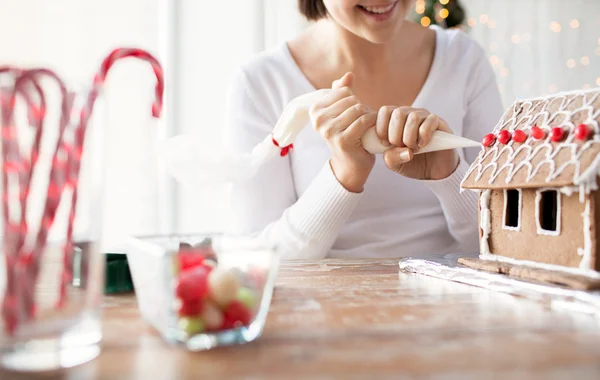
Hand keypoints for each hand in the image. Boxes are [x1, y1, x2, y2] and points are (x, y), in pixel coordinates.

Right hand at [309, 72, 376, 192]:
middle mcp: (318, 120)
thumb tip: (349, 75)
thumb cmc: (347, 133)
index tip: (353, 114)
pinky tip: (373, 131)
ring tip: (367, 127)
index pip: (343, 91)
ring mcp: (329, 130)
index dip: (353, 100)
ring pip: (358, 109)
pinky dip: (372, 123)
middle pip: (351, 99)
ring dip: (368, 116)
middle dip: (362, 108)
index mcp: (315, 110)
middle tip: (362, 122)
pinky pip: (363, 121)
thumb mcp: (342, 111)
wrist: (350, 163)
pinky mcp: (342, 140)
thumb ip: (342, 91)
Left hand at [376, 106, 458, 179]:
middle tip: (401, 147)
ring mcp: (424, 117)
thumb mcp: (395, 164)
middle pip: (398, 113)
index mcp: (395, 120)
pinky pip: (430, 121)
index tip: (385, 144)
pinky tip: (423, 145)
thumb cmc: (411, 163)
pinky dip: (424, 136)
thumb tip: (395, 147)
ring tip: (413, 148)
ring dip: (411, 137)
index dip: (382, 128)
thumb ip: (390, 157)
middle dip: (396, 135)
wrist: (432, 172)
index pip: (385, 111)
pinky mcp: (439, 123)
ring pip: (413, 117)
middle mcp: (409, 114)